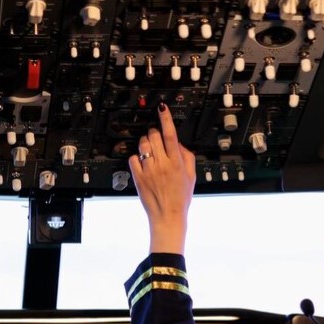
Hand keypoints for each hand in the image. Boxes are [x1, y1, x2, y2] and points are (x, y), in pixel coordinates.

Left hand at [129, 103, 197, 255]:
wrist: (168, 217)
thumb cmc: (181, 199)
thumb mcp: (191, 176)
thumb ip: (187, 156)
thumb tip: (179, 143)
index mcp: (177, 162)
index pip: (170, 134)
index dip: (166, 118)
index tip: (162, 107)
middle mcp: (162, 164)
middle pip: (154, 136)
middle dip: (154, 132)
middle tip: (156, 136)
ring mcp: (148, 170)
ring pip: (142, 145)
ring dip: (145, 142)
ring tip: (149, 150)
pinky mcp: (138, 177)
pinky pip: (133, 159)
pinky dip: (136, 157)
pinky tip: (142, 163)